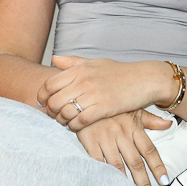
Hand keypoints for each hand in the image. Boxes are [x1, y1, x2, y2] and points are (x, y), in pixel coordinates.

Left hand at [39, 57, 177, 130]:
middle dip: (50, 112)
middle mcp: (84, 81)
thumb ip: (73, 62)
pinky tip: (77, 126)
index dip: (42, 96)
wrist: (144, 79)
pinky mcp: (104, 108)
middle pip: (54, 101)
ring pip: (65, 113)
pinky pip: (81, 121)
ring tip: (65, 122)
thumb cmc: (119, 72)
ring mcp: (94, 94)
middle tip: (54, 116)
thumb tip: (54, 59)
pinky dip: (75, 126)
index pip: (49, 84)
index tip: (43, 103)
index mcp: (80, 69)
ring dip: (62, 121)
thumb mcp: (95, 62)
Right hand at [75, 111, 172, 185]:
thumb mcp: (133, 107)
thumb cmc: (111, 103)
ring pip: (118, 165)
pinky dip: (103, 174)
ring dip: (125, 182)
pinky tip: (108, 185)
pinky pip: (98, 162)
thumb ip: (151, 120)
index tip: (163, 180)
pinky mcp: (90, 142)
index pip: (149, 150)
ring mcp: (105, 138)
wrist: (85, 95)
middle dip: (143, 181)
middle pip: (135, 162)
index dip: (157, 166)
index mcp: (133, 127)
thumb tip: (168, 124)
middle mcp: (121, 134)